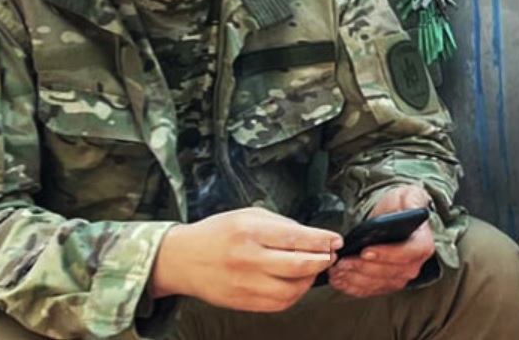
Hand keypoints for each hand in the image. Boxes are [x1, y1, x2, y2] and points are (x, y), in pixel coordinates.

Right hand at [150, 207, 341, 311]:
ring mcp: (246, 284)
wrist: (182, 259)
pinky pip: (280, 303)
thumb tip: (311, 236)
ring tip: (313, 268)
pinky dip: (295, 293)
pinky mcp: (244, 302)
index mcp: (248, 231)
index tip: (335, 240)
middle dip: (322, 260)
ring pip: (294, 289)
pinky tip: (296, 282)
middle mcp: (248, 258)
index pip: (296, 237)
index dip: (321, 240)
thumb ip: (279, 224)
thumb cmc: (216, 233)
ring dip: (311, 279)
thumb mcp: (245, 215)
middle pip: (300, 265)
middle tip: (330, 255)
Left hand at [328, 184, 434, 297]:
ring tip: (336, 270)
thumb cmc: (400, 206)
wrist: (392, 217)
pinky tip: (338, 280)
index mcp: (422, 244)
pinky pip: (369, 289)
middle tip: (342, 262)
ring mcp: (399, 277)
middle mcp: (413, 265)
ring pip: (377, 283)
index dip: (386, 254)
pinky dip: (352, 287)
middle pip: (388, 272)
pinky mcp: (385, 283)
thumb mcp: (410, 195)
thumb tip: (412, 206)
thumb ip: (414, 199)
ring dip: (355, 279)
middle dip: (363, 268)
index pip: (406, 254)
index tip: (364, 251)